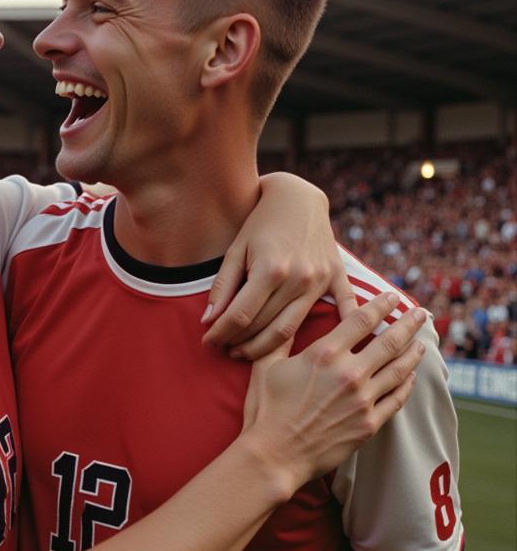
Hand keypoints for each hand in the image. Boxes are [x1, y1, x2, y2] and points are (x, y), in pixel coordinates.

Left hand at [203, 173, 354, 358]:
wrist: (297, 197)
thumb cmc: (260, 222)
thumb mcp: (236, 249)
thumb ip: (223, 286)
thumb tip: (208, 321)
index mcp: (270, 269)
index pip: (241, 316)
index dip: (221, 333)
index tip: (208, 342)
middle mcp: (299, 278)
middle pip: (265, 327)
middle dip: (240, 343)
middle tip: (224, 350)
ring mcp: (321, 280)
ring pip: (292, 329)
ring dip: (266, 348)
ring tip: (245, 352)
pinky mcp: (337, 277)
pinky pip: (342, 309)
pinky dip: (337, 331)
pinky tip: (322, 353)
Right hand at [243, 291, 425, 495]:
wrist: (275, 454)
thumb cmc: (266, 410)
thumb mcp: (265, 366)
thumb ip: (279, 339)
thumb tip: (286, 316)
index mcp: (324, 354)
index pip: (361, 320)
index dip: (380, 305)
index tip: (392, 296)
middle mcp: (349, 373)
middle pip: (390, 341)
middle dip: (409, 323)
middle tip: (421, 312)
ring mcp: (363, 400)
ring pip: (400, 370)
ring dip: (414, 353)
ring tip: (422, 343)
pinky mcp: (370, 424)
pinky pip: (397, 399)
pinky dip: (408, 385)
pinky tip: (412, 377)